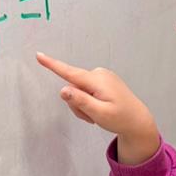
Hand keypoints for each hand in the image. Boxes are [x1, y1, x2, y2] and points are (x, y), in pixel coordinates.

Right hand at [36, 51, 159, 164]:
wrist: (137, 120)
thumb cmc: (120, 119)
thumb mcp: (98, 113)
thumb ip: (80, 101)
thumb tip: (63, 89)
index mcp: (97, 80)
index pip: (70, 72)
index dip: (53, 65)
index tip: (39, 55)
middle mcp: (98, 74)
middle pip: (73, 87)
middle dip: (76, 104)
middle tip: (91, 117)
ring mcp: (102, 76)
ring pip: (78, 90)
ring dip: (83, 105)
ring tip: (97, 115)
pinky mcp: (103, 80)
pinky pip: (87, 90)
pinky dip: (89, 101)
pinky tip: (100, 109)